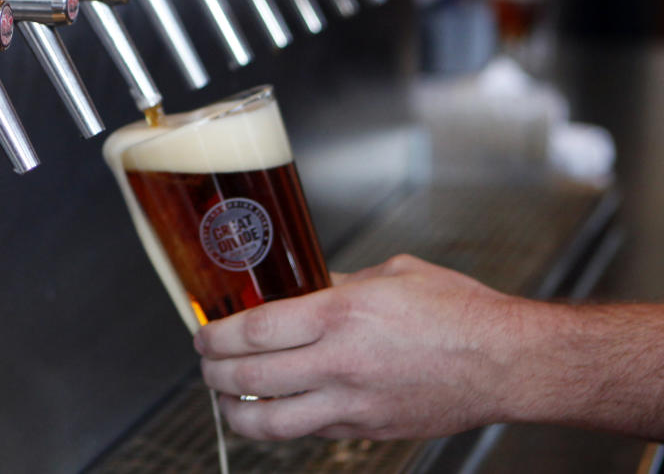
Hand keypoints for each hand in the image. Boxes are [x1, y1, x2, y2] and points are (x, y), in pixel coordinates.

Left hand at [194, 255, 527, 441]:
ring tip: (224, 398)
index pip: (257, 330)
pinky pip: (311, 433)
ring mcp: (354, 405)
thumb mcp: (390, 274)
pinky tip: (275, 410)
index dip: (218, 334)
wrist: (504, 361)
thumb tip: (304, 284)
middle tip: (204, 363)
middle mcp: (341, 364)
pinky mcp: (369, 431)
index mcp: (342, 315)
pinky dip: (283, 424)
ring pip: (273, 423)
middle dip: (214, 372)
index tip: (203, 332)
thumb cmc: (456, 310)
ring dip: (236, 412)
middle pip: (252, 377)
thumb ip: (339, 282)